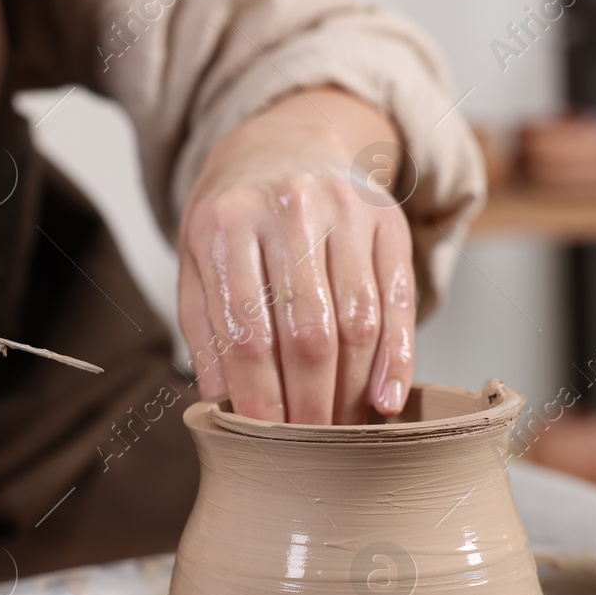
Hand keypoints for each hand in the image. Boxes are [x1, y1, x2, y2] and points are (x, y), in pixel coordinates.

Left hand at [178, 88, 414, 423]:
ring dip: (352, 390)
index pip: (246, 330)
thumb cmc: (233, 221)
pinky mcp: (387, 219)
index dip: (258, 396)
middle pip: (307, 331)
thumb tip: (222, 407)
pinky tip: (385, 400)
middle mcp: (288, 207)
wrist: (282, 144)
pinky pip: (399, 300)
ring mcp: (345, 209)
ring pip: (358, 320)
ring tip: (342, 434)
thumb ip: (205, 332)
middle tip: (309, 450)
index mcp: (227, 221)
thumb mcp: (196, 264)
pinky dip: (397, 358)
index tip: (262, 441)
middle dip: (309, 403)